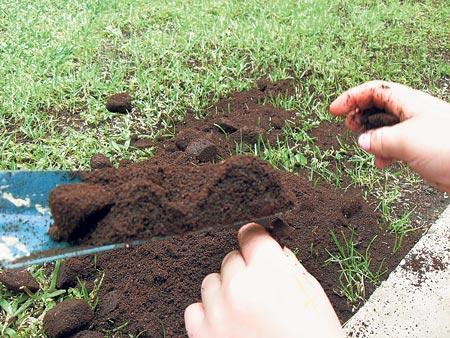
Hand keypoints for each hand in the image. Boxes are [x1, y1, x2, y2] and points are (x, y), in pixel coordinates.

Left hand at [184, 223, 343, 337]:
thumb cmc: (314, 337)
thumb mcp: (313, 295)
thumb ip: (288, 266)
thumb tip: (272, 250)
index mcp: (270, 273)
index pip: (251, 234)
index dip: (256, 239)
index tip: (255, 244)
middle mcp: (239, 287)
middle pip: (231, 258)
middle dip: (245, 269)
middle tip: (260, 291)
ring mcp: (218, 312)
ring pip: (211, 281)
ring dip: (225, 290)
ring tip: (245, 310)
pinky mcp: (204, 335)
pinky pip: (194, 309)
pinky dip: (208, 313)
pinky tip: (227, 321)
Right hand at [329, 80, 449, 191]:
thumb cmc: (447, 147)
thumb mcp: (405, 141)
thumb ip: (378, 140)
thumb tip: (362, 141)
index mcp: (408, 102)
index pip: (374, 90)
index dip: (351, 97)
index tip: (334, 110)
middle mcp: (411, 112)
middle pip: (377, 105)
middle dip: (359, 113)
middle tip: (348, 125)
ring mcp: (415, 129)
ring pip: (384, 125)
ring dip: (369, 134)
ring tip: (361, 143)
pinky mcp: (418, 147)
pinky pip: (393, 143)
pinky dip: (382, 150)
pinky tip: (382, 162)